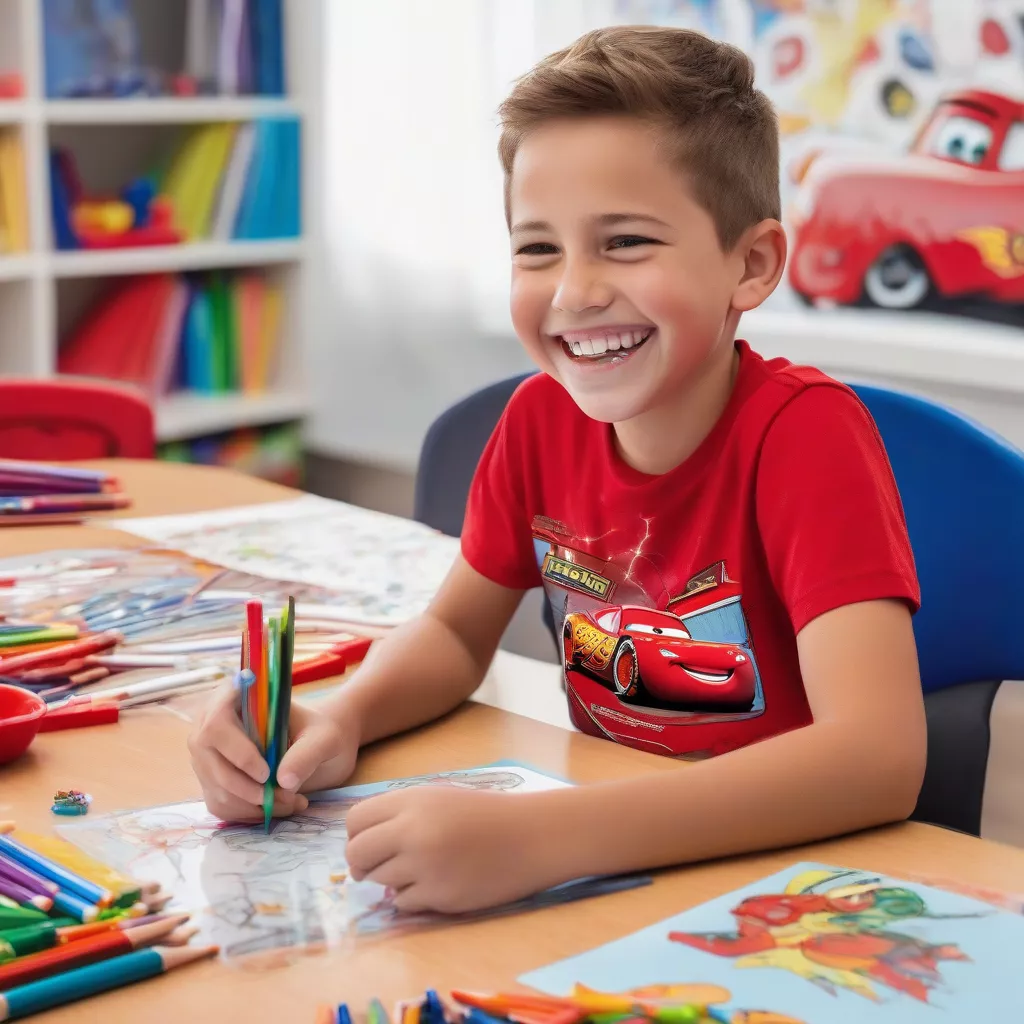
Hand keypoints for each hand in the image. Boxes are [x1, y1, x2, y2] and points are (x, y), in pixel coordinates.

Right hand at [187, 684, 357, 822]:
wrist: (318, 743)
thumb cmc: (319, 731)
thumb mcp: (324, 737)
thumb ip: (307, 754)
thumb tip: (283, 781)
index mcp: (236, 698)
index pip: (217, 723)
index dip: (237, 752)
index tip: (266, 773)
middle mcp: (212, 725)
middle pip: (211, 763)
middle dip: (249, 788)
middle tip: (285, 796)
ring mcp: (209, 754)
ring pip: (217, 789)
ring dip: (253, 805)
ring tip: (291, 802)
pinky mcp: (213, 779)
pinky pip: (220, 805)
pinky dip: (249, 814)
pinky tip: (275, 807)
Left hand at [345, 787, 552, 913]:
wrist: (531, 836)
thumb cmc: (485, 814)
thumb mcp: (439, 797)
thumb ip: (400, 814)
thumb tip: (360, 844)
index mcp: (412, 801)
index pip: (355, 820)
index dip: (356, 835)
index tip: (369, 843)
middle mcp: (412, 831)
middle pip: (357, 854)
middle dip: (361, 864)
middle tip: (376, 867)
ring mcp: (425, 866)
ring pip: (378, 881)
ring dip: (390, 880)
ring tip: (420, 870)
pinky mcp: (439, 896)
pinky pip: (403, 903)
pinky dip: (412, 897)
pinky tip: (437, 883)